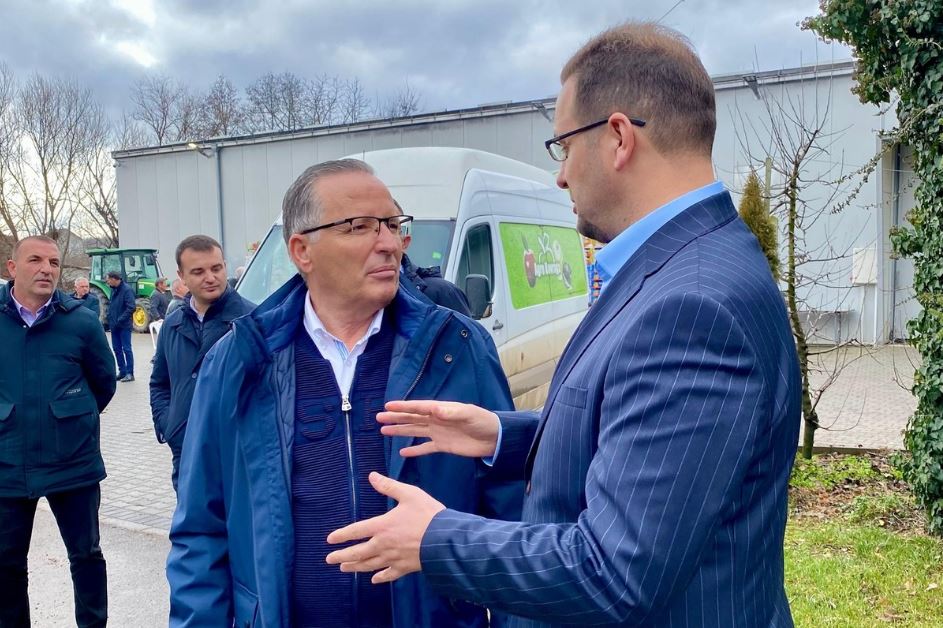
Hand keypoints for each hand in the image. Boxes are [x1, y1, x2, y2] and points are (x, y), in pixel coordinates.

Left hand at [325, 472, 444, 583]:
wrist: (445, 539)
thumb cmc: (427, 514)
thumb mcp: (409, 494)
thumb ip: (389, 486)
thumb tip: (372, 476)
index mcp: (382, 526)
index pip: (356, 531)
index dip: (341, 535)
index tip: (329, 540)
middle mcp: (383, 544)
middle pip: (358, 552)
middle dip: (342, 556)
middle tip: (329, 560)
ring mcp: (393, 558)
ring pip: (369, 565)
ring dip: (355, 567)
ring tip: (344, 569)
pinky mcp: (405, 567)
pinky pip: (388, 574)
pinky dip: (379, 577)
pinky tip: (373, 580)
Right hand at [378, 400, 499, 458]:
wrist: (495, 438)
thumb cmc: (483, 421)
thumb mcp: (468, 414)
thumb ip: (451, 412)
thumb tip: (434, 409)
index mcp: (441, 410)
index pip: (418, 408)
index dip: (403, 407)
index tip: (387, 406)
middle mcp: (436, 420)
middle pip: (412, 418)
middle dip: (396, 418)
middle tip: (379, 418)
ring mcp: (438, 433)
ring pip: (415, 431)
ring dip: (400, 431)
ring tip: (384, 431)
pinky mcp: (443, 445)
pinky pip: (425, 448)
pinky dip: (414, 450)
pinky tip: (402, 453)